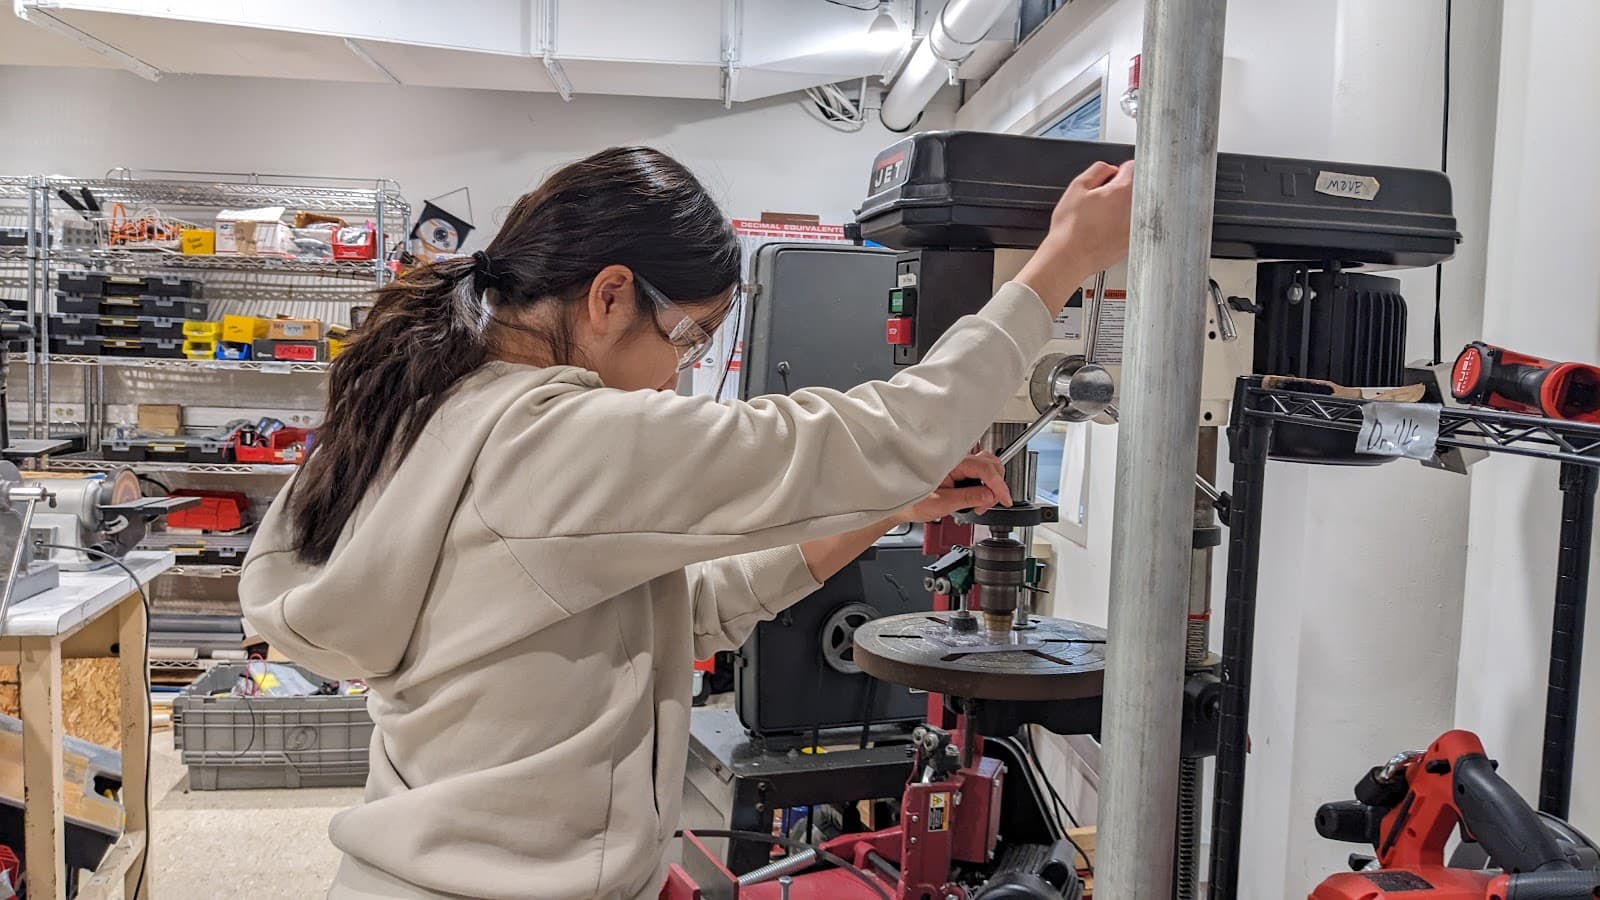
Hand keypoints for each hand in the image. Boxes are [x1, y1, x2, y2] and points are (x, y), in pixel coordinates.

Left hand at [895, 451, 1012, 523]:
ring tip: (979, 504)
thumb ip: (968, 498)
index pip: (985, 468)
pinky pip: (978, 472)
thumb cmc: (911, 501)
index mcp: (951, 462)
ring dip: (990, 486)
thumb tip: (990, 495)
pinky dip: (983, 485)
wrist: (897, 504)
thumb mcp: (942, 503)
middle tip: (986, 505)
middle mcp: (955, 459)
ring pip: (987, 467)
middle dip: (995, 485)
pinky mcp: (956, 469)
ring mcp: (957, 463)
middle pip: (991, 464)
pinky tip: (975, 498)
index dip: (999, 485)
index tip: (1005, 500)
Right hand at [1016, 160, 1133, 312]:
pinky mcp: (1132, 243)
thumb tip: (1109, 169)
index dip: (1118, 171)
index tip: (1110, 179)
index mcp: (1124, 191)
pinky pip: (1131, 227)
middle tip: (1101, 199)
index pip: (1133, 167)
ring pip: (1134, 208)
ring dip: (1121, 208)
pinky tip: (1103, 231)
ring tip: (1101, 217)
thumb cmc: (1070, 228)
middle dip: (1121, 190)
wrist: (1069, 258)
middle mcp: (1136, 208)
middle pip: (1136, 188)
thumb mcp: (1077, 187)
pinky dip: (1120, 226)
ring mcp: (1136, 227)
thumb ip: (1098, 170)